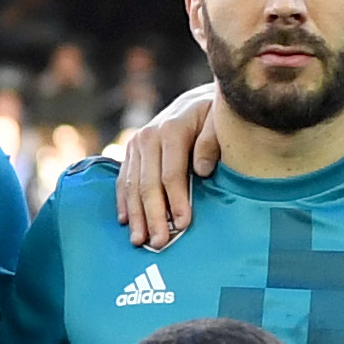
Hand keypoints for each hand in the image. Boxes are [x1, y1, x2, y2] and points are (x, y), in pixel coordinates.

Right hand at [108, 86, 222, 250]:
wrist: (197, 100)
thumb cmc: (214, 117)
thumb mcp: (220, 122)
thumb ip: (212, 142)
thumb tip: (202, 170)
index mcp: (172, 129)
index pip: (171, 173)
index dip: (176, 200)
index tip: (182, 224)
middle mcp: (149, 136)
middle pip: (148, 184)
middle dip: (153, 216)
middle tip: (159, 243)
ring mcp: (136, 144)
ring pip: (132, 185)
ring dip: (136, 215)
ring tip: (139, 240)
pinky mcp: (130, 151)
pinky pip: (123, 180)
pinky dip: (124, 202)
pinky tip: (125, 222)